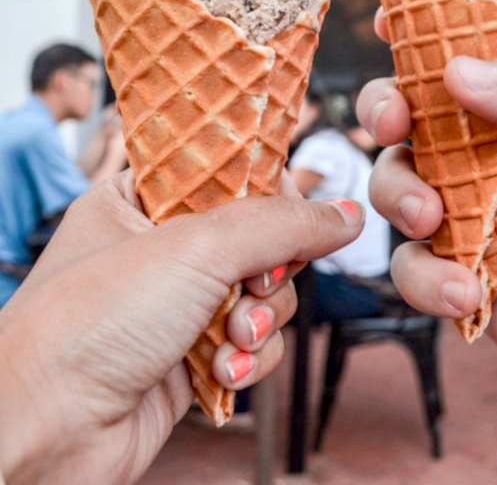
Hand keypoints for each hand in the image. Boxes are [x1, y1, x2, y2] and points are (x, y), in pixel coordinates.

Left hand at [0, 170, 363, 484]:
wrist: (45, 433)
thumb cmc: (86, 326)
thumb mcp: (194, 248)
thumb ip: (280, 224)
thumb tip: (344, 213)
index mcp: (138, 200)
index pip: (226, 171)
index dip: (264, 190)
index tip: (287, 207)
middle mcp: (156, 250)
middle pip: (258, 238)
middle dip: (269, 269)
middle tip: (253, 283)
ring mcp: (173, 307)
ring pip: (263, 295)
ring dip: (261, 320)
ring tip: (232, 338)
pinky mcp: (188, 360)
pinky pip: (252, 346)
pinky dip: (250, 359)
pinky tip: (224, 371)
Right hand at [360, 50, 496, 445]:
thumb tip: (459, 71)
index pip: (469, 59)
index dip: (421, 36)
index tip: (387, 21)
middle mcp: (494, 158)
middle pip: (411, 115)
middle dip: (384, 108)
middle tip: (393, 121)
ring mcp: (475, 217)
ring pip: (396, 184)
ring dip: (397, 193)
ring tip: (431, 218)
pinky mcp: (465, 277)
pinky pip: (413, 268)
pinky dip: (425, 277)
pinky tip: (466, 289)